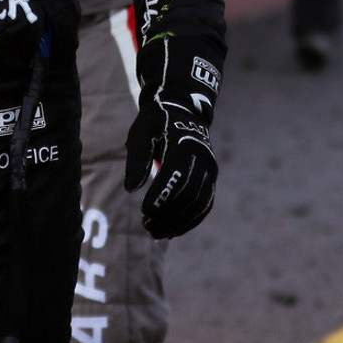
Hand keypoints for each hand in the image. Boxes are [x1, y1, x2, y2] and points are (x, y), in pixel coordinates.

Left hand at [124, 36, 221, 239]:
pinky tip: (173, 230)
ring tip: (157, 233)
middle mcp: (202, 159)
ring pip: (198, 204)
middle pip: (188, 195)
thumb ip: (137, 159)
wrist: (182, 109)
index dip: (161, 197)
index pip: (175, 177)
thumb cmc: (156, 121)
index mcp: (184, 145)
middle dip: (169, 214)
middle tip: (147, 227)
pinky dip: (191, 220)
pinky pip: (205, 204)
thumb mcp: (141, 132)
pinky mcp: (211, 178)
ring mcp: (210, 170)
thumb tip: (131, 188)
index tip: (144, 212)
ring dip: (179, 222)